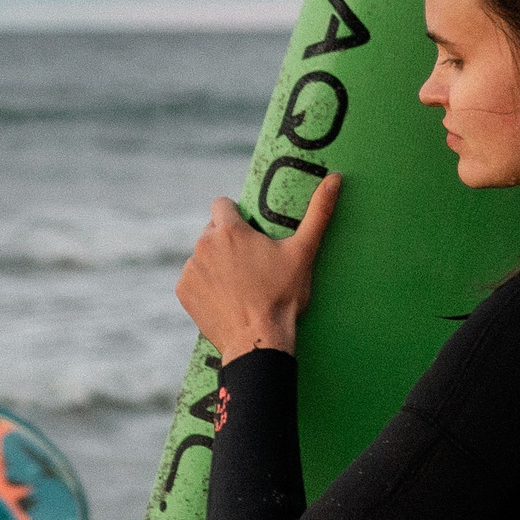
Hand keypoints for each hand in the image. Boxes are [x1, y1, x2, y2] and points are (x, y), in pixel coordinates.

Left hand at [175, 172, 341, 363]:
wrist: (258, 341)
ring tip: (239, 284)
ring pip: (202, 256)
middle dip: (227, 242)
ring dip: (215, 263)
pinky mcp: (183, 290)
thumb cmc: (282, 296)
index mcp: (230, 230)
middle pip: (212, 231)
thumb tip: (336, 178)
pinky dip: (205, 286)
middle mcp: (204, 244)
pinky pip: (193, 279)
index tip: (248, 232)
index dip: (234, 214)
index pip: (221, 204)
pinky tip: (225, 298)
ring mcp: (191, 268)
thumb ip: (318, 212)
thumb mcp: (303, 253)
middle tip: (250, 264)